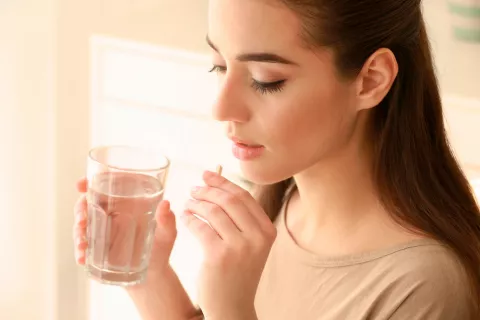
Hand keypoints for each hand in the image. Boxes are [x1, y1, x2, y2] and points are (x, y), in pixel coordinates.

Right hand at [72, 177, 176, 273]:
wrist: (153, 276)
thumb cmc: (161, 248)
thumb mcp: (168, 233)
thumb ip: (167, 220)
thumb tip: (165, 204)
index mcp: (127, 203)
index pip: (106, 186)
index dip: (91, 182)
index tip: (81, 185)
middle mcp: (111, 214)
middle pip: (88, 203)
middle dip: (80, 209)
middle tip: (82, 221)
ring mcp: (102, 231)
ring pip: (82, 224)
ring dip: (77, 232)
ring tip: (83, 245)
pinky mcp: (97, 249)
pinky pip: (83, 246)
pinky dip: (80, 251)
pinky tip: (82, 258)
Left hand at [182, 171, 276, 318]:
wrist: (233, 307)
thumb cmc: (238, 272)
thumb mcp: (250, 244)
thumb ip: (241, 218)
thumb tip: (219, 186)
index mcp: (267, 231)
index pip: (244, 196)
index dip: (223, 182)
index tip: (206, 175)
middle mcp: (257, 237)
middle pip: (229, 200)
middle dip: (207, 190)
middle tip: (193, 189)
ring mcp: (239, 247)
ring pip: (213, 211)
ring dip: (196, 204)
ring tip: (188, 204)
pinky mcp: (219, 256)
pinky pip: (200, 227)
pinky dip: (190, 218)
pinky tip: (186, 218)